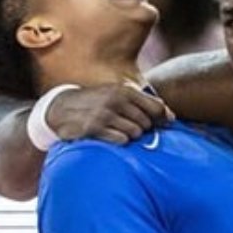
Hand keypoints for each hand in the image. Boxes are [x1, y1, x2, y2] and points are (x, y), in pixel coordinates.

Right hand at [48, 83, 174, 144]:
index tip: (156, 125)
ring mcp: (105, 114)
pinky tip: (109, 137)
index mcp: (124, 90)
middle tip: (127, 127)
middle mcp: (116, 100)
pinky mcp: (95, 128)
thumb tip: (171, 117)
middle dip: (141, 129)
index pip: (156, 108)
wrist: (61, 108)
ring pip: (135, 133)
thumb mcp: (117, 96)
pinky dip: (119, 141)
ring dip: (129, 136)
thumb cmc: (96, 104)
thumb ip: (144, 104)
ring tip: (116, 131)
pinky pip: (121, 140)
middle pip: (147, 124)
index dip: (160, 120)